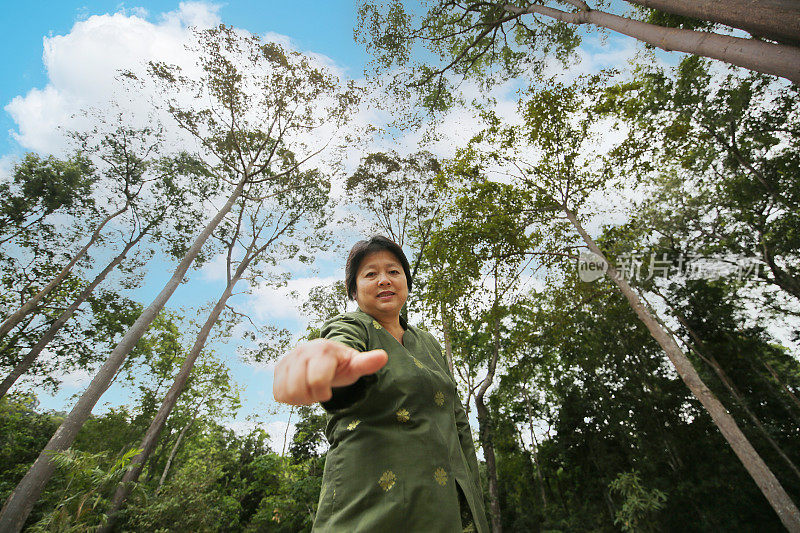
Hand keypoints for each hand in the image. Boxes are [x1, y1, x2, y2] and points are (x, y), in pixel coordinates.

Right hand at [272, 338, 387, 404]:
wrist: (325, 357)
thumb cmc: (343, 364)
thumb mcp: (355, 365)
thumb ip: (367, 362)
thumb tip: (383, 357)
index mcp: (323, 350)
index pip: (317, 381)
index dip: (323, 392)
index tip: (329, 391)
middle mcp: (303, 350)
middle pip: (299, 389)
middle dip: (311, 396)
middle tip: (320, 390)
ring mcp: (288, 358)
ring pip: (286, 392)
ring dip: (300, 398)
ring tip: (311, 390)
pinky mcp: (279, 367)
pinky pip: (278, 393)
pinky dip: (289, 398)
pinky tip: (300, 390)